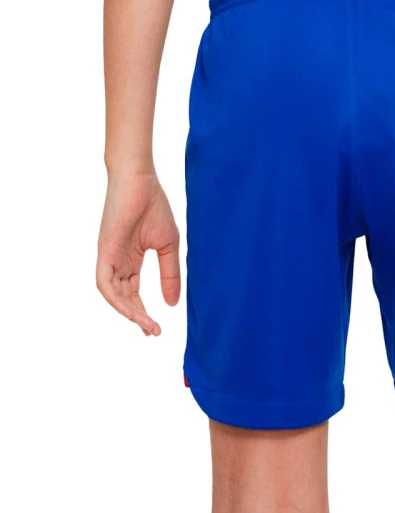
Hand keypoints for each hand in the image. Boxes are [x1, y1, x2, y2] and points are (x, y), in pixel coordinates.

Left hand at [96, 173, 179, 334]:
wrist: (140, 180)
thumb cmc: (154, 206)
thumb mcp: (168, 247)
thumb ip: (170, 274)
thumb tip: (172, 303)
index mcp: (130, 261)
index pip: (133, 294)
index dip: (143, 312)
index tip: (157, 329)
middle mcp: (117, 262)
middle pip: (123, 299)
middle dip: (138, 318)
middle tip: (153, 332)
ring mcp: (109, 258)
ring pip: (113, 296)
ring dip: (130, 314)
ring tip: (147, 326)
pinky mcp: (105, 252)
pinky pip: (105, 284)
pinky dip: (117, 300)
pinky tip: (131, 312)